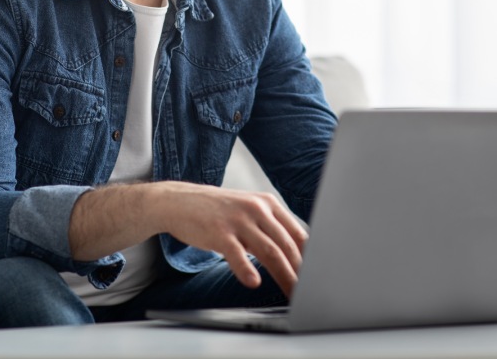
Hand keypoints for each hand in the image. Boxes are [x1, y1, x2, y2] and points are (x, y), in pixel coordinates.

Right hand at [148, 182, 307, 296]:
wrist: (179, 201)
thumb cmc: (218, 212)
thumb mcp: (248, 212)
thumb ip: (270, 229)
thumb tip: (297, 256)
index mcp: (268, 204)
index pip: (297, 234)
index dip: (310, 258)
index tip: (317, 278)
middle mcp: (256, 209)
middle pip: (287, 245)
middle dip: (301, 272)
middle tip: (309, 293)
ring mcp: (238, 219)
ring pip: (269, 251)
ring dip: (284, 276)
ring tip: (292, 294)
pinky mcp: (219, 232)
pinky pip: (237, 254)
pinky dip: (247, 270)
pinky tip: (253, 282)